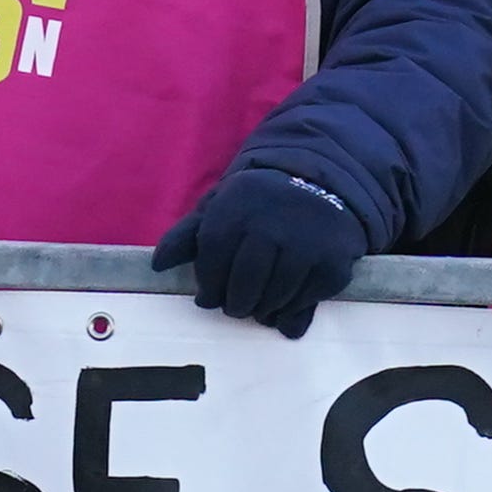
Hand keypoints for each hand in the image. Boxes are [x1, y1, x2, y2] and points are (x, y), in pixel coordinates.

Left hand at [155, 164, 358, 337]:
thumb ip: (186, 236)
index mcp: (238, 207)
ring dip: (263, 310)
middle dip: (235, 303)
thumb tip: (158, 265)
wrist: (317, 182)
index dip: (208, 285)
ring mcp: (307, 242)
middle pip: (244, 285)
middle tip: (236, 306)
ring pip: (275, 297)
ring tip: (258, 306)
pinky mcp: (333, 260)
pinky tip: (284, 300)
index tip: (209, 296)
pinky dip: (292, 308)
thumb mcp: (218, 208)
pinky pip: (306, 300)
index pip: (213, 260)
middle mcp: (273, 223)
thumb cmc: (256, 204)